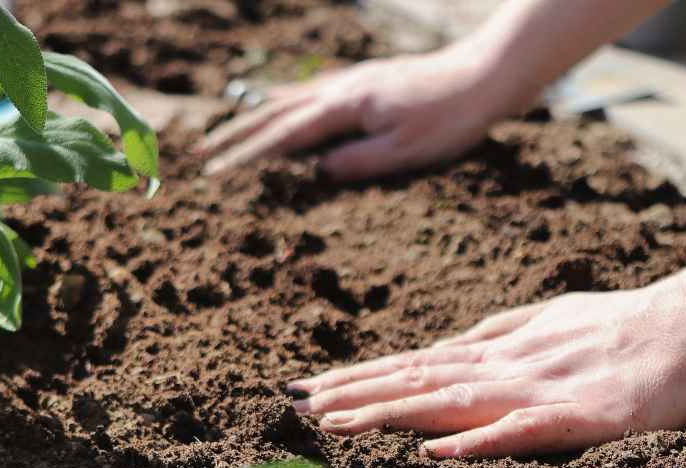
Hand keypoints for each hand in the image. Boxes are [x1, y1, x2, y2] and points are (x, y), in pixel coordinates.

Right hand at [197, 47, 510, 179]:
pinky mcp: (365, 81)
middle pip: (276, 114)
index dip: (247, 156)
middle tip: (201, 154)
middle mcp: (342, 89)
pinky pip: (311, 91)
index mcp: (347, 107)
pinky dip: (285, 100)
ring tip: (225, 133)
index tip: (216, 172)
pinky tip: (278, 102)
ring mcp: (352, 82)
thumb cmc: (451, 118)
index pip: (285, 136)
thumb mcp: (406, 151)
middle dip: (236, 136)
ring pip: (290, 99)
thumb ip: (359, 161)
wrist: (485, 75)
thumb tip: (317, 173)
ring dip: (254, 118)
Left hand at [287, 282, 685, 457]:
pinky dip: (476, 441)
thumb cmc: (629, 325)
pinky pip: (521, 431)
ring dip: (389, 412)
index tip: (307, 388)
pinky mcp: (580, 417)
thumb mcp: (551, 321)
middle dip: (352, 394)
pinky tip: (434, 451)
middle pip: (416, 380)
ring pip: (450, 402)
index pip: (415, 365)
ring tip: (334, 424)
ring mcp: (540, 389)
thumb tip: (449, 346)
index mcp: (501, 349)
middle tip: (292, 405)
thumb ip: (500, 334)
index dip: (359, 377)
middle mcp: (507, 366)